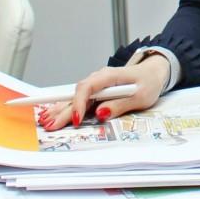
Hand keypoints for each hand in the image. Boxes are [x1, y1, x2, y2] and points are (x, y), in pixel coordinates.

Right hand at [39, 55, 170, 130]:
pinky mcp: (97, 92)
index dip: (79, 103)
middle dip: (62, 110)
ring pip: (75, 97)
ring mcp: (97, 85)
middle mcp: (99, 78)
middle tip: (50, 125)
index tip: (75, 119)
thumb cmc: (148, 83)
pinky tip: (53, 114)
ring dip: (60, 109)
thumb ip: (119, 104)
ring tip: (45, 121)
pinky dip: (66, 107)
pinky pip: (79, 100)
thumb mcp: (140, 96)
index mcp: (109, 76)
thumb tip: (100, 113)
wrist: (154, 73)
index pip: (88, 88)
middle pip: (77, 94)